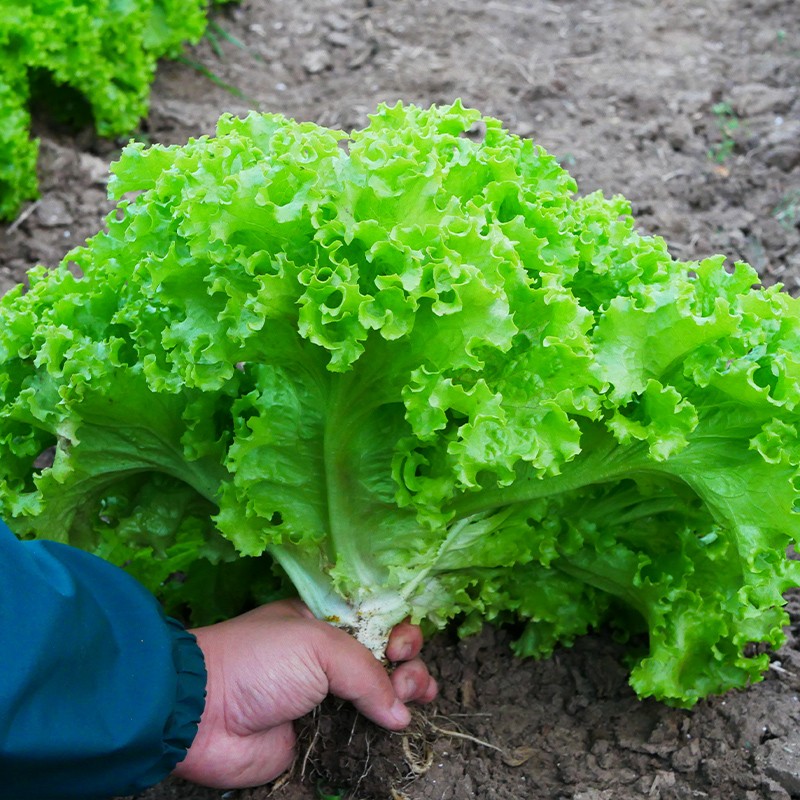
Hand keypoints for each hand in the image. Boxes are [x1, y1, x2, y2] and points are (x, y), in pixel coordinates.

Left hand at [172, 599, 437, 788]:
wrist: (204, 712)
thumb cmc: (260, 660)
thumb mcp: (317, 644)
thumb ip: (366, 673)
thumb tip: (399, 712)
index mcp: (326, 620)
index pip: (376, 620)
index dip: (397, 629)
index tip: (399, 645)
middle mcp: (330, 656)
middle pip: (387, 656)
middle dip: (409, 661)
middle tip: (405, 674)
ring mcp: (327, 697)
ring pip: (382, 694)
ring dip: (410, 690)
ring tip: (417, 695)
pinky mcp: (322, 736)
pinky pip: (364, 733)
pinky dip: (389, 729)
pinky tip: (408, 723)